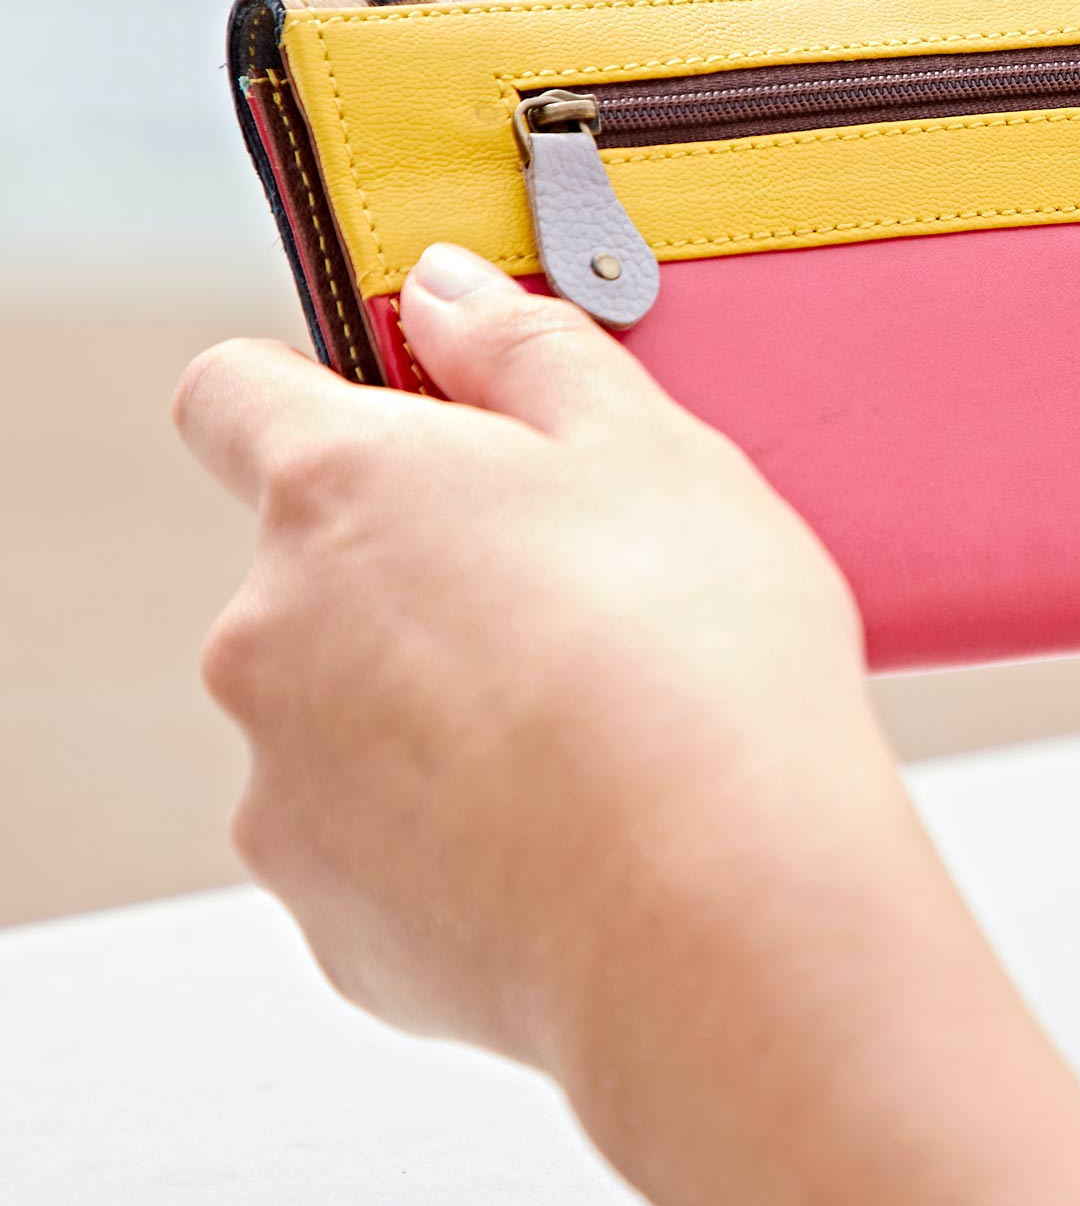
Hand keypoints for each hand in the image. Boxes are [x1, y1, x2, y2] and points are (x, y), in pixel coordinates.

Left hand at [175, 246, 1079, 1205]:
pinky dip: (453, 821)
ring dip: (430, 696)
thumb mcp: (645, 442)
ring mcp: (290, 787)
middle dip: (417, 563)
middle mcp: (271, 635)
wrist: (718, 905)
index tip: (407, 414)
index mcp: (340, 489)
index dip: (314, 386)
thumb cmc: (696, 656)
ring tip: (584, 715)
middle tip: (566, 583)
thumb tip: (437, 290)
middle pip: (312, 566)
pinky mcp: (335, 915)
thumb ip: (521, 346)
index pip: (234, 393)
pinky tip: (570, 814)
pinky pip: (379, 837)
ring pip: (344, 707)